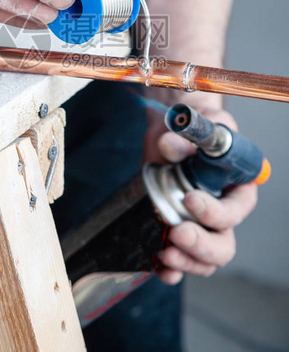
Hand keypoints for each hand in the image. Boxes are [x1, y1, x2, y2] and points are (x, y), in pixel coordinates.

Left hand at [144, 106, 257, 284]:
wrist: (170, 136)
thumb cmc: (191, 132)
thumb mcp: (192, 127)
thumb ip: (185, 137)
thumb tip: (169, 144)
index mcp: (236, 188)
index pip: (236, 209)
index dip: (216, 212)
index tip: (189, 199)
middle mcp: (221, 213)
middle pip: (224, 244)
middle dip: (202, 245)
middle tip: (179, 233)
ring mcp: (199, 228)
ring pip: (205, 260)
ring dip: (187, 261)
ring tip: (165, 254)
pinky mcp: (177, 233)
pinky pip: (181, 261)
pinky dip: (173, 270)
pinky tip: (160, 268)